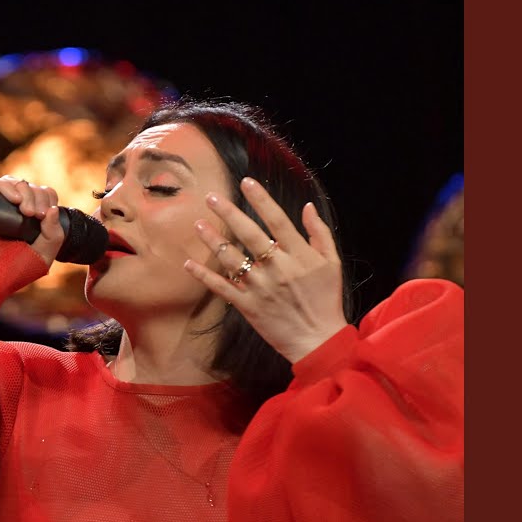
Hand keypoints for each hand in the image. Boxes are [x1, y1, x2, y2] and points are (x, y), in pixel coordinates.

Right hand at [0, 175, 64, 265]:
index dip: (46, 198)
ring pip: (11, 182)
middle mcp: (11, 206)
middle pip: (28, 186)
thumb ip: (53, 236)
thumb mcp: (41, 256)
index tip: (44, 216)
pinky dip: (4, 186)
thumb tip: (53, 209)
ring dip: (24, 191)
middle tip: (36, 215)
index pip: (42, 193)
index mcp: (28, 215)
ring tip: (26, 210)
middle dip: (36, 197)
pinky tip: (14, 199)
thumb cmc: (10, 271)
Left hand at [183, 177, 347, 363]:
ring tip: (198, 224)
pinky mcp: (247, 305)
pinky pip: (222, 288)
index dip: (261, 199)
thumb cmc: (327, 299)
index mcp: (299, 255)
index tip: (246, 182)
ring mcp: (260, 287)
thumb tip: (306, 207)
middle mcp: (277, 268)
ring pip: (231, 259)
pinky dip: (204, 276)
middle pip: (249, 235)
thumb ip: (319, 233)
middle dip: (229, 213)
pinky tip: (189, 263)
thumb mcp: (332, 263)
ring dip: (213, 240)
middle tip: (211, 197)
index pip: (277, 220)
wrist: (317, 339)